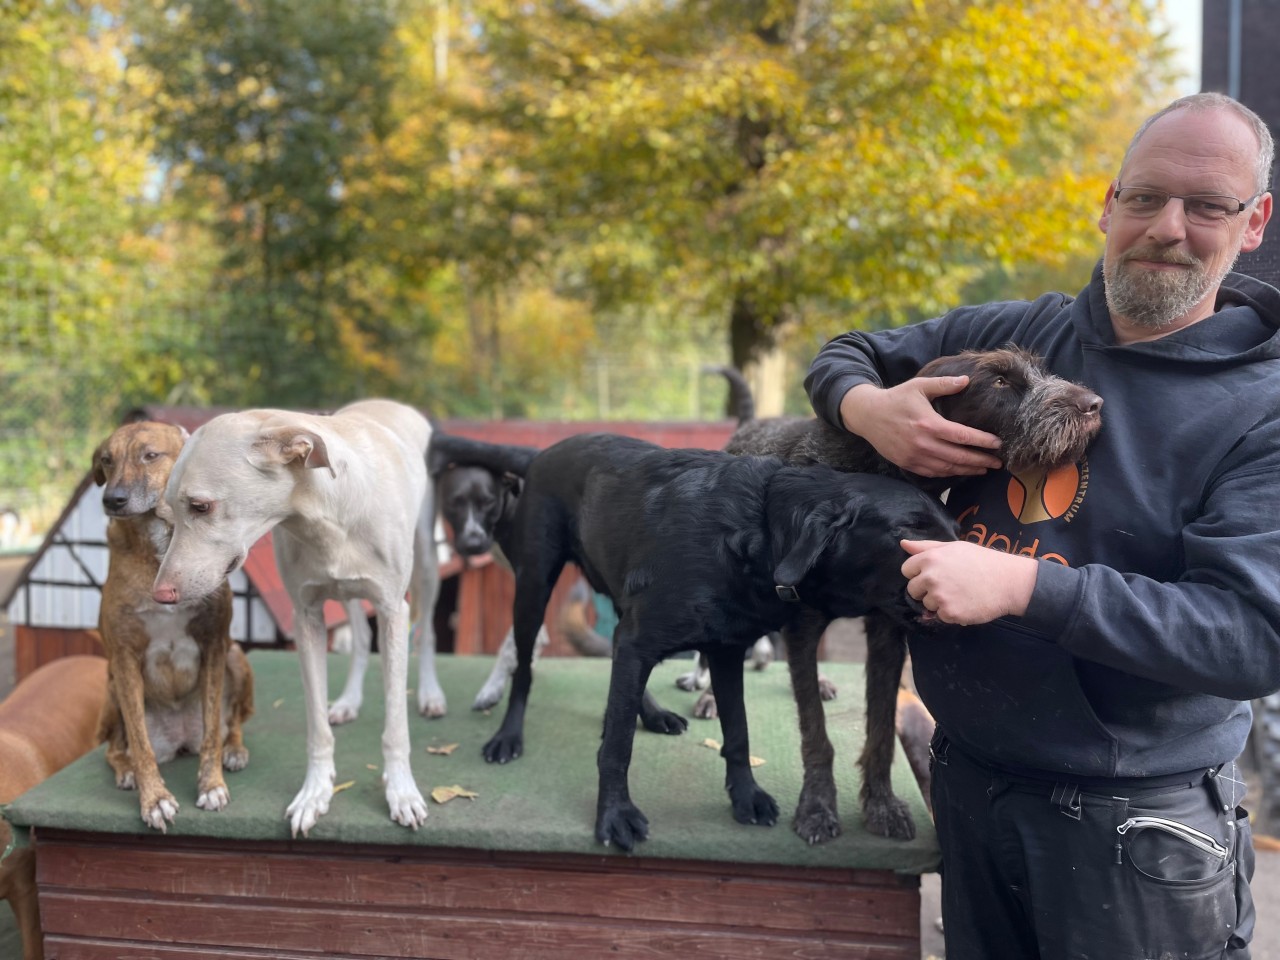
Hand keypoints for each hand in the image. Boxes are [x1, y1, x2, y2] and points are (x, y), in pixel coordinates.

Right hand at [839, 378, 1002, 476]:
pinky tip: (959, 471)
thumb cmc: (896, 398)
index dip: (982, 442)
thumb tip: (967, 380)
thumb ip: (944, 384)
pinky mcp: (907, 463)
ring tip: (983, 469)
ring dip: (967, 470)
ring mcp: (914, 456)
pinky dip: (949, 474)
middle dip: (981, 460)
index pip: (962, 436)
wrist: (867, 415)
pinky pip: (932, 473)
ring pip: (947, 468)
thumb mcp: (919, 386)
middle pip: (958, 457)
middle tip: (998, 463)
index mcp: (928, 424)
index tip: (998, 444)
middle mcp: (923, 443)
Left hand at [900, 540, 1037, 624]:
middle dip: (925, 590)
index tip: (934, 574)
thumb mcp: (953, 547)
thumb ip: (925, 547)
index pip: (906, 570)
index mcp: (930, 558)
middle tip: (948, 586)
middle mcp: (931, 577)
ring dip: (938, 603)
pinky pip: (940, 616)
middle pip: (913, 590)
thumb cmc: (981, 561)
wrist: (1007, 581)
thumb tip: (902, 544)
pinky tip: (965, 604)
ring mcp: (939, 597)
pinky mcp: (949, 613)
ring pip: (926, 605)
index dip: (918, 573)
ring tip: (959, 594)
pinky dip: (950, 613)